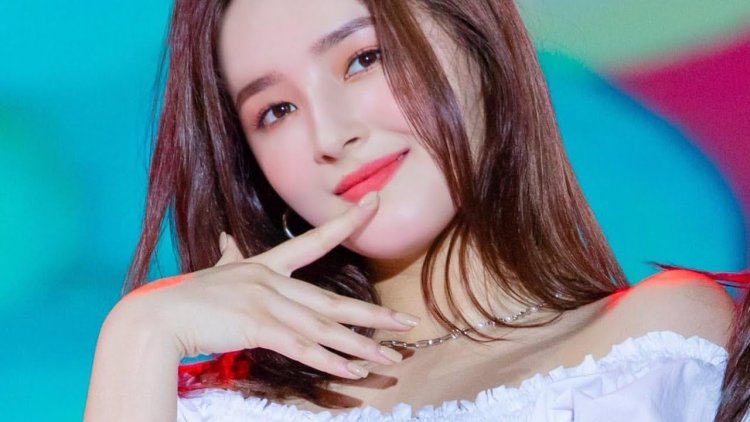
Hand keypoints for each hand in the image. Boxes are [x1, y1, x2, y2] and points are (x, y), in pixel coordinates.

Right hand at [120, 192, 417, 378]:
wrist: (157, 315)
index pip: (314, 241)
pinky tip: (352, 370)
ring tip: (390, 358)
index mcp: (266, 265)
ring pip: (323, 328)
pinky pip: (302, 347)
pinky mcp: (258, 327)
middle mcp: (273, 281)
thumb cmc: (187, 296)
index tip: (373, 205)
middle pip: (332, 300)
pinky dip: (329, 360)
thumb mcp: (215, 270)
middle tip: (406, 322)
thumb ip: (227, 255)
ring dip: (359, 347)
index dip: (346, 223)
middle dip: (373, 315)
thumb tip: (225, 237)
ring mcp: (267, 303)